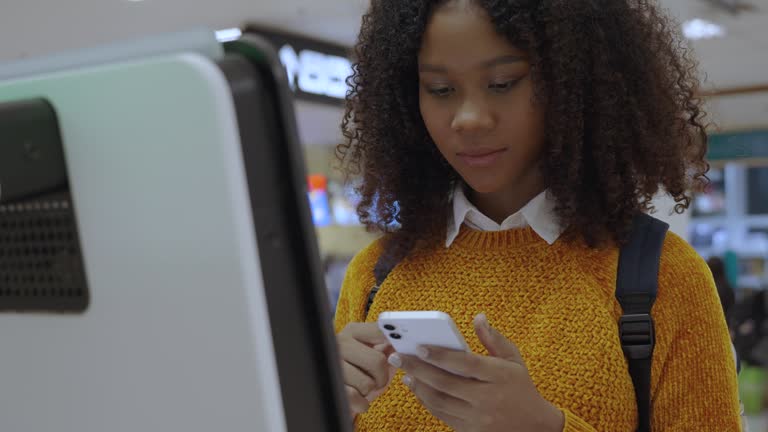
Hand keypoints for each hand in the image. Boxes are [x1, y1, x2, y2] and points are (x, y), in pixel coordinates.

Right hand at [337, 322, 396, 416]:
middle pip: (378, 361)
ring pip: (368, 383)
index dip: (395, 342)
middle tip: (376, 379)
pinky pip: (357, 398)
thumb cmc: (355, 369)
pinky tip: (357, 398)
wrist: (330, 387)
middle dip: (381, 376)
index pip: (380, 331)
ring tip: (360, 386)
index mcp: (353, 332)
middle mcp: (341, 344)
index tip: (401, 352)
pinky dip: (362, 404)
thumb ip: (385, 344)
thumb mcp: (369, 352)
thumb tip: (409, 341)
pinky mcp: (331, 385)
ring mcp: (334, 365)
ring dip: (369, 390)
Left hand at [387, 314, 563, 431]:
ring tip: (405, 371)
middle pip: (446, 383)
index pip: (465, 364)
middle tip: (398, 356)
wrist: (534, 427)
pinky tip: (418, 388)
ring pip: (440, 401)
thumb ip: (494, 339)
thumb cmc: (521, 388)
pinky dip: (427, 401)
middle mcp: (487, 399)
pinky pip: (442, 415)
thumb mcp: (514, 360)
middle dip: (418, 368)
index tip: (420, 346)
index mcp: (499, 376)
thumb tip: (478, 317)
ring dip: (419, 386)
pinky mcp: (470, 431)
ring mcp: (478, 418)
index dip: (441, 355)